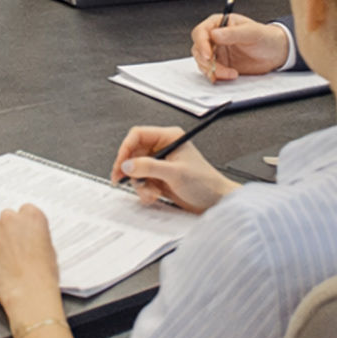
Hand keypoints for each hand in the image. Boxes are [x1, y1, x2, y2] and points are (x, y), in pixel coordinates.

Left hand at [0, 204, 62, 314]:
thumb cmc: (43, 275)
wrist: (30, 292)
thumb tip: (28, 237)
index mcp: (31, 215)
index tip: (23, 233)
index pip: (24, 211)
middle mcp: (10, 218)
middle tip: (12, 247)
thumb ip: (36, 234)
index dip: (23, 225)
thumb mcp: (49, 247)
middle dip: (7, 230)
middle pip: (5, 217)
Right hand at [112, 126, 238, 213]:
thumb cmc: (205, 183)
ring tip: (150, 191)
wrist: (215, 202)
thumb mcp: (175, 173)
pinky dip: (144, 190)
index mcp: (169, 138)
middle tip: (122, 179)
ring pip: (135, 169)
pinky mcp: (159, 178)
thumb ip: (149, 167)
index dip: (126, 148)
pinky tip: (154, 195)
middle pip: (133, 153)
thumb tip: (127, 165)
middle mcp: (163, 148)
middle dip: (129, 169)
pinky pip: (141, 181)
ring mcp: (160, 164)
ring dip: (138, 183)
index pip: (138, 135)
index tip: (121, 164)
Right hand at [192, 14, 291, 81]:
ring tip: (229, 73)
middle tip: (215, 68)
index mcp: (219, 24)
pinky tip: (228, 76)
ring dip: (212, 70)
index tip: (207, 55)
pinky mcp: (221, 64)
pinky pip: (212, 71)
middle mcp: (215, 38)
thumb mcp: (251, 32)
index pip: (201, 32)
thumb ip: (232, 33)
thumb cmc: (265, 37)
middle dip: (205, 61)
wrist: (276, 53)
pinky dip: (217, 76)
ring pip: (203, 62)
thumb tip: (215, 34)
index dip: (201, 44)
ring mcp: (217, 52)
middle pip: (198, 49)